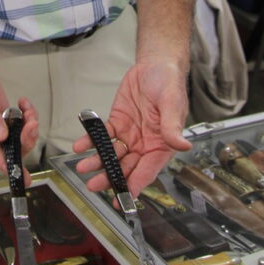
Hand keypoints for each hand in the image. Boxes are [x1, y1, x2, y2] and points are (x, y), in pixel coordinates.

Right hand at [0, 51, 38, 183]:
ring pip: (15, 137)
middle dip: (24, 138)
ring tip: (28, 109)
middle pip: (7, 148)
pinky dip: (26, 116)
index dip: (7, 165)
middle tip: (32, 122)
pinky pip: (17, 124)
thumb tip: (0, 135)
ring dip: (27, 126)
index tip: (22, 175)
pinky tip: (23, 103)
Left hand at [72, 57, 189, 198]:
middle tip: (94, 184)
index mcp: (161, 145)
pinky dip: (91, 141)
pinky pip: (103, 135)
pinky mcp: (117, 123)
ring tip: (83, 166)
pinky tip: (80, 145)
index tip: (122, 199)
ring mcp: (130, 135)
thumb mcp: (172, 103)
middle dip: (110, 177)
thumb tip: (183, 146)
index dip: (134, 186)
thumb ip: (172, 127)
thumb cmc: (169, 83)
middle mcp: (145, 144)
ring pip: (112, 154)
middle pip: (126, 166)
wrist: (155, 65)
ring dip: (98, 161)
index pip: (147, 170)